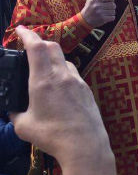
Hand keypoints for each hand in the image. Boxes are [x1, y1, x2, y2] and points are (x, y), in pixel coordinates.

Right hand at [11, 26, 115, 174]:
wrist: (84, 144)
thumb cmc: (53, 136)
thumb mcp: (23, 126)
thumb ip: (15, 113)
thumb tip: (13, 109)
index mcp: (44, 81)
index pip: (36, 47)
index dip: (27, 35)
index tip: (21, 30)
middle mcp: (63, 76)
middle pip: (53, 47)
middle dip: (40, 43)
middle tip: (30, 47)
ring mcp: (78, 82)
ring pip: (65, 60)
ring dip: (53, 59)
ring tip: (43, 69)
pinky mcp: (87, 91)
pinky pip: (73, 75)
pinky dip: (63, 73)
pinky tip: (59, 87)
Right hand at [80, 0, 115, 27]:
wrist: (84, 21)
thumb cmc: (88, 8)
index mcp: (95, 0)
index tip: (110, 1)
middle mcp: (98, 6)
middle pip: (113, 5)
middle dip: (112, 6)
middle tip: (108, 8)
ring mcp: (100, 13)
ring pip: (113, 11)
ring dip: (112, 12)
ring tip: (107, 12)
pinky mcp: (103, 19)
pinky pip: (113, 17)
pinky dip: (111, 18)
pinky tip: (107, 17)